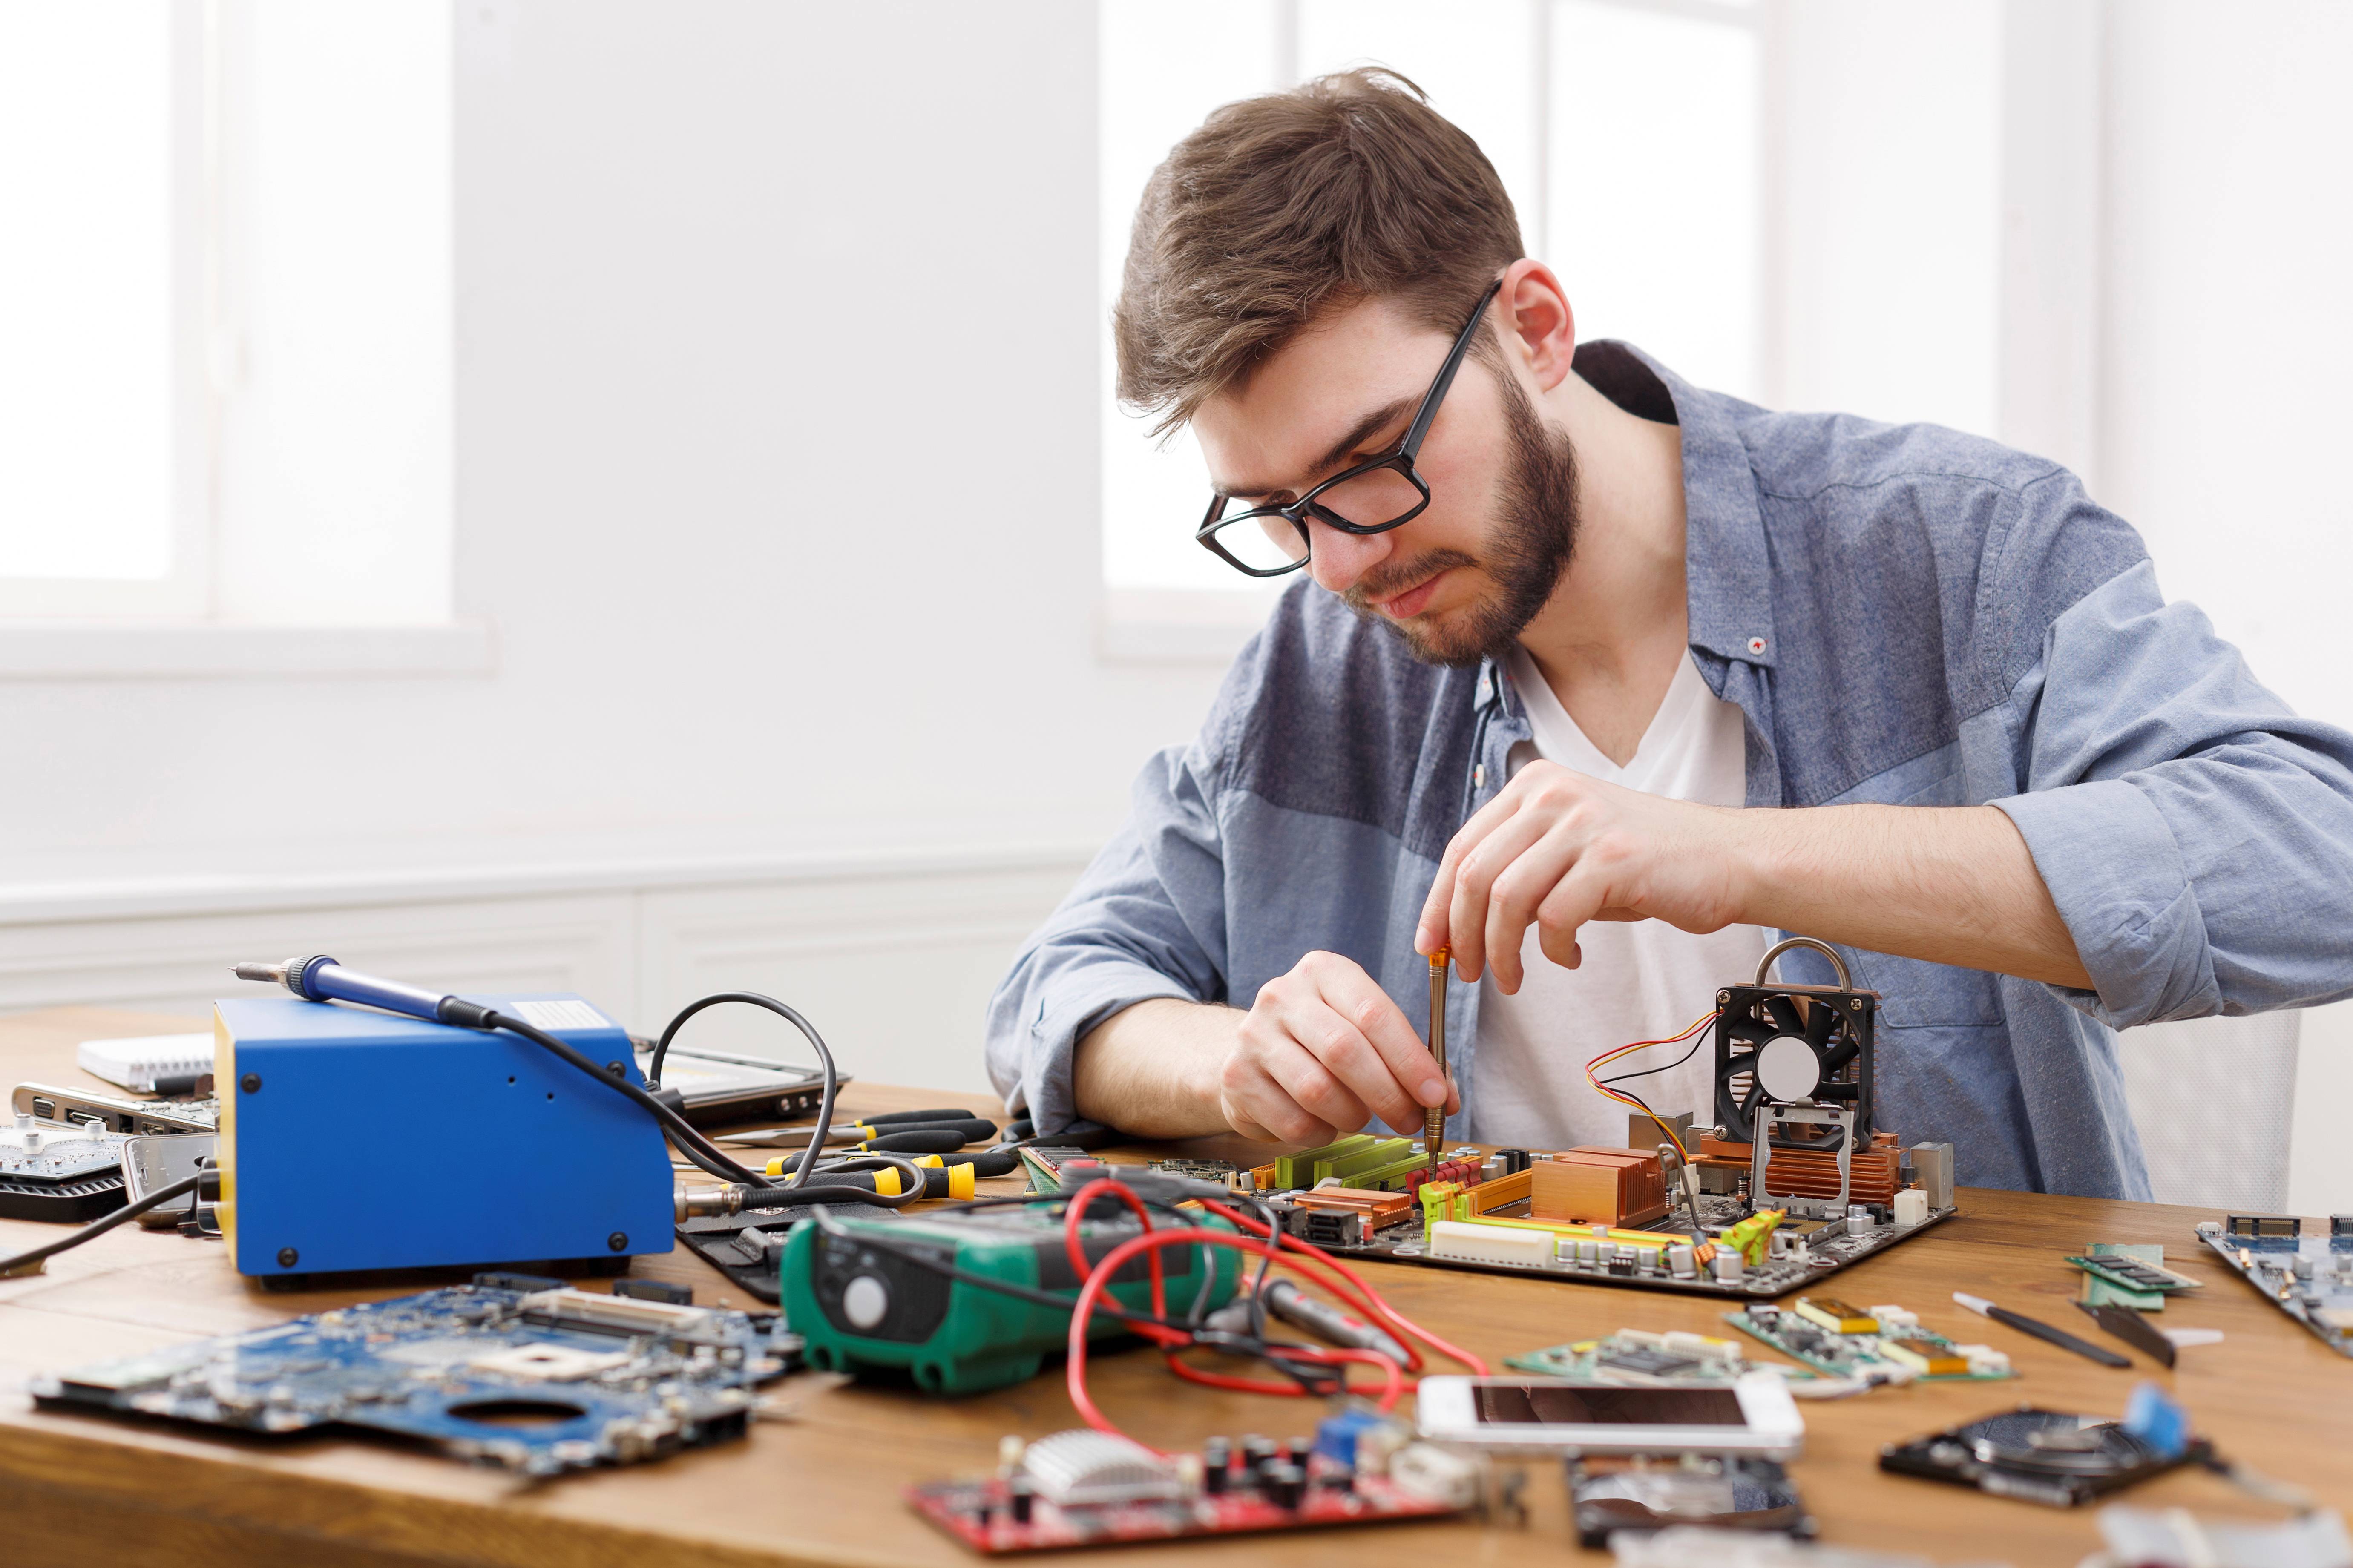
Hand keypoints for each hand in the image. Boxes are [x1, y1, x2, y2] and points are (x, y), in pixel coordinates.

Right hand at [1220, 951, 1455, 1143]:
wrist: (1252, 1050)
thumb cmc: (1323, 1039)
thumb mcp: (1365, 1028)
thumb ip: (1408, 1056)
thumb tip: (1444, 1100)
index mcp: (1324, 971)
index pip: (1374, 1013)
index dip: (1411, 1060)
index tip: (1436, 1095)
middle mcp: (1282, 995)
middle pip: (1345, 1051)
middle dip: (1388, 1094)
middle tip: (1411, 1119)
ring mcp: (1254, 1035)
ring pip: (1318, 1091)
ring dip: (1353, 1116)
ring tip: (1360, 1117)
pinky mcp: (1236, 1078)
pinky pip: (1293, 1122)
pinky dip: (1321, 1133)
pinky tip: (1324, 1122)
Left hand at [1415, 760, 1748, 992]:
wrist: (1728, 859)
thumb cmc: (1646, 865)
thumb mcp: (1570, 852)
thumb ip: (1520, 872)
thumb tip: (1458, 924)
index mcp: (1533, 785)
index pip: (1463, 847)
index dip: (1437, 903)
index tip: (1430, 945)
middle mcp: (1553, 794)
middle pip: (1475, 874)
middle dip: (1462, 935)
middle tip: (1468, 974)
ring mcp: (1584, 823)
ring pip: (1507, 899)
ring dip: (1500, 951)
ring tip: (1511, 979)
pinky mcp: (1614, 858)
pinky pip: (1556, 918)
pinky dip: (1553, 950)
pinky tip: (1568, 958)